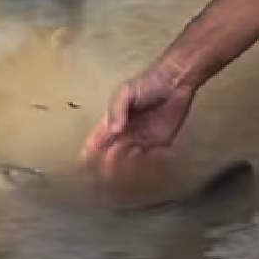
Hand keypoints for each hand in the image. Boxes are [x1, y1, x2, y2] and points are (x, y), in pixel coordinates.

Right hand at [81, 66, 195, 176]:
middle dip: (107, 164)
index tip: (83, 163)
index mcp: (112, 121)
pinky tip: (139, 170)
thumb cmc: (147, 84)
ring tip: (122, 175)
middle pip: (110, 154)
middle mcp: (125, 133)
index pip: (96, 140)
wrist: (175, 83)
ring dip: (124, 168)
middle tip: (106, 174)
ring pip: (128, 159)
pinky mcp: (160, 142)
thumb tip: (113, 131)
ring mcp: (142, 139)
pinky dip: (143, 166)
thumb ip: (117, 110)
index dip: (89, 152)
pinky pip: (148, 158)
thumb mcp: (125, 92)